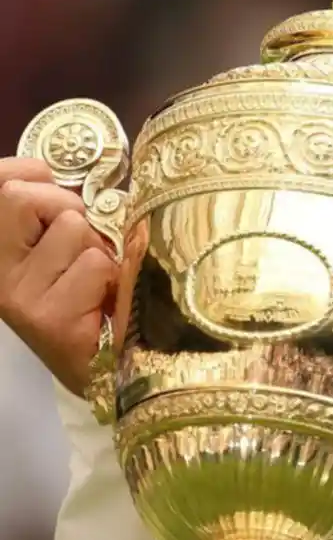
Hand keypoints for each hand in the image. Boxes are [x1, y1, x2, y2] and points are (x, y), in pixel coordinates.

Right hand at [0, 158, 118, 394]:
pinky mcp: (45, 316)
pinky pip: (93, 264)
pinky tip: (102, 304)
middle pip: (21, 197)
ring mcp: (14, 294)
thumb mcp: (63, 245)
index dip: (30, 174)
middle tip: (83, 246)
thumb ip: (49, 209)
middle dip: (69, 210)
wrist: (106, 370)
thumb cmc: (89, 299)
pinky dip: (110, 277)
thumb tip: (46, 169)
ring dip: (97, 249)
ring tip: (95, 281)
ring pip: (70, 228)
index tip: (52, 186)